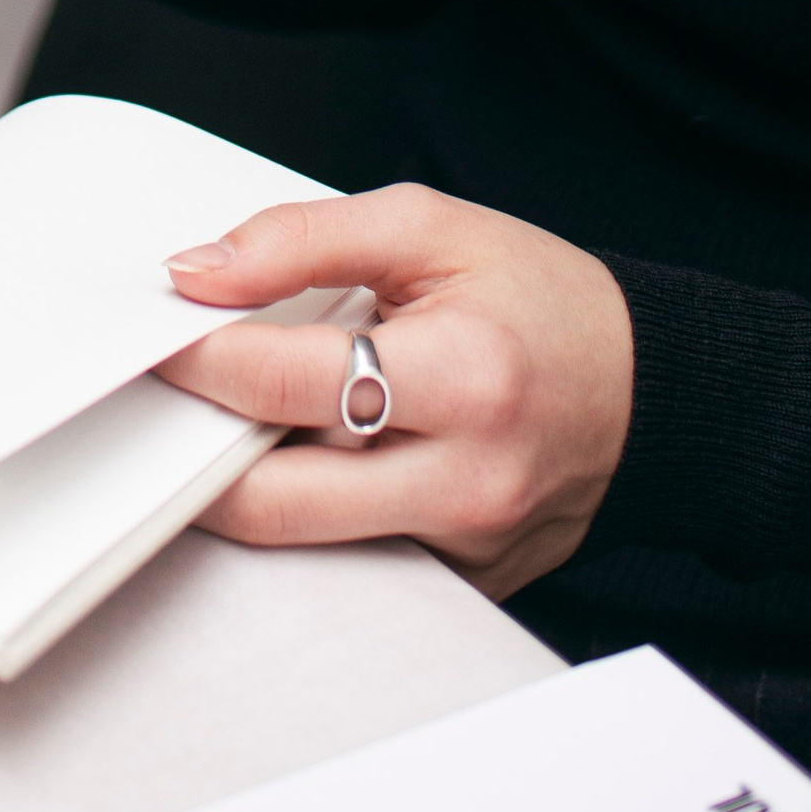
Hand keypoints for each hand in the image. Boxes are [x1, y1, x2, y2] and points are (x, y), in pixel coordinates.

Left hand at [156, 184, 633, 598]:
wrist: (649, 391)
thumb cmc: (541, 300)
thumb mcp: (431, 229)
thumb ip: (303, 239)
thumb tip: (197, 273)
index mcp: (465, 375)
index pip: (287, 381)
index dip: (201, 357)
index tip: (161, 335)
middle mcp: (467, 477)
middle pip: (277, 500)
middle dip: (195, 452)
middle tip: (162, 404)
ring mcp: (467, 545)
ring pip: (305, 541)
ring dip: (247, 485)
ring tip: (228, 424)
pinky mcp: (466, 582)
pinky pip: (355, 559)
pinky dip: (313, 513)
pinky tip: (305, 459)